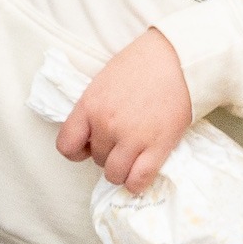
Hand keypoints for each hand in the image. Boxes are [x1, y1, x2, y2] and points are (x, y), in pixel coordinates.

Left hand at [56, 27, 196, 194]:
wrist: (176, 59)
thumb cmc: (140, 65)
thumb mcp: (103, 82)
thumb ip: (93, 109)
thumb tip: (91, 134)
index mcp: (90, 106)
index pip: (66, 146)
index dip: (78, 150)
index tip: (89, 146)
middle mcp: (107, 126)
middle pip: (96, 159)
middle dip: (107, 154)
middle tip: (122, 141)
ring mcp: (132, 138)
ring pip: (115, 174)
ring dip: (121, 170)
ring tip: (131, 158)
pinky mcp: (157, 147)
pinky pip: (138, 179)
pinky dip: (136, 183)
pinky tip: (139, 176)